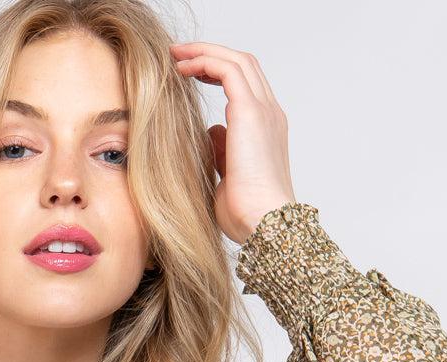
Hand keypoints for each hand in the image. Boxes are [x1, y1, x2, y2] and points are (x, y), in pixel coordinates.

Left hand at [169, 40, 296, 244]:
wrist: (263, 224)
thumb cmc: (246, 214)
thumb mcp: (227, 177)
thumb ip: (221, 151)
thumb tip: (211, 133)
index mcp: (266, 129)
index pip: (246, 84)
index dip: (218, 72)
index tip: (190, 73)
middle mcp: (269, 114)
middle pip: (243, 64)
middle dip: (210, 54)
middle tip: (179, 56)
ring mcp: (264, 111)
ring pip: (237, 60)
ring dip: (204, 52)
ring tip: (176, 55)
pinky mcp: (251, 112)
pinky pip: (228, 70)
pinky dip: (205, 62)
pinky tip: (183, 68)